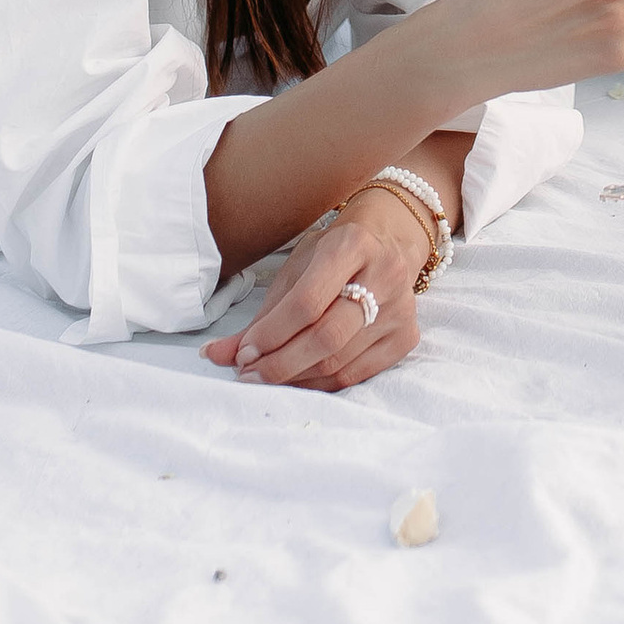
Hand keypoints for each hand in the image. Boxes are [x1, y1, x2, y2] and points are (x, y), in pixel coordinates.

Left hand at [205, 188, 421, 391]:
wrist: (391, 240)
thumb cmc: (336, 252)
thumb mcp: (298, 268)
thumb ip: (263, 313)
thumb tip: (217, 354)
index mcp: (353, 245)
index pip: (307, 301)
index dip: (272, 333)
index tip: (243, 352)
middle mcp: (385, 276)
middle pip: (327, 337)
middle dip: (280, 363)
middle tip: (249, 374)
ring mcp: (401, 310)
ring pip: (340, 361)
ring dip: (295, 378)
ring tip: (266, 377)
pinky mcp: (406, 337)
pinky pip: (356, 374)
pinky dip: (320, 383)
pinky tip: (297, 380)